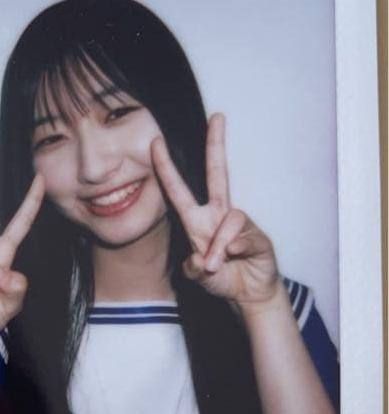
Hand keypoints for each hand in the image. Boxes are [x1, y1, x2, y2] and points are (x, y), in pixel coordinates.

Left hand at [151, 114, 278, 307]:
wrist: (249, 295)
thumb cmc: (222, 279)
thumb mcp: (198, 277)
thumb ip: (192, 270)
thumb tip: (200, 259)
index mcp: (198, 221)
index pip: (179, 190)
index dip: (167, 168)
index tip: (156, 143)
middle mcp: (218, 216)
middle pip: (218, 174)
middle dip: (216, 145)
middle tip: (217, 118)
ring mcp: (240, 224)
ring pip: (228, 221)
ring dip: (218, 246)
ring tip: (216, 266)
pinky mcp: (258, 236)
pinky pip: (244, 236)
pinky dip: (235, 249)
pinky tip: (232, 258)